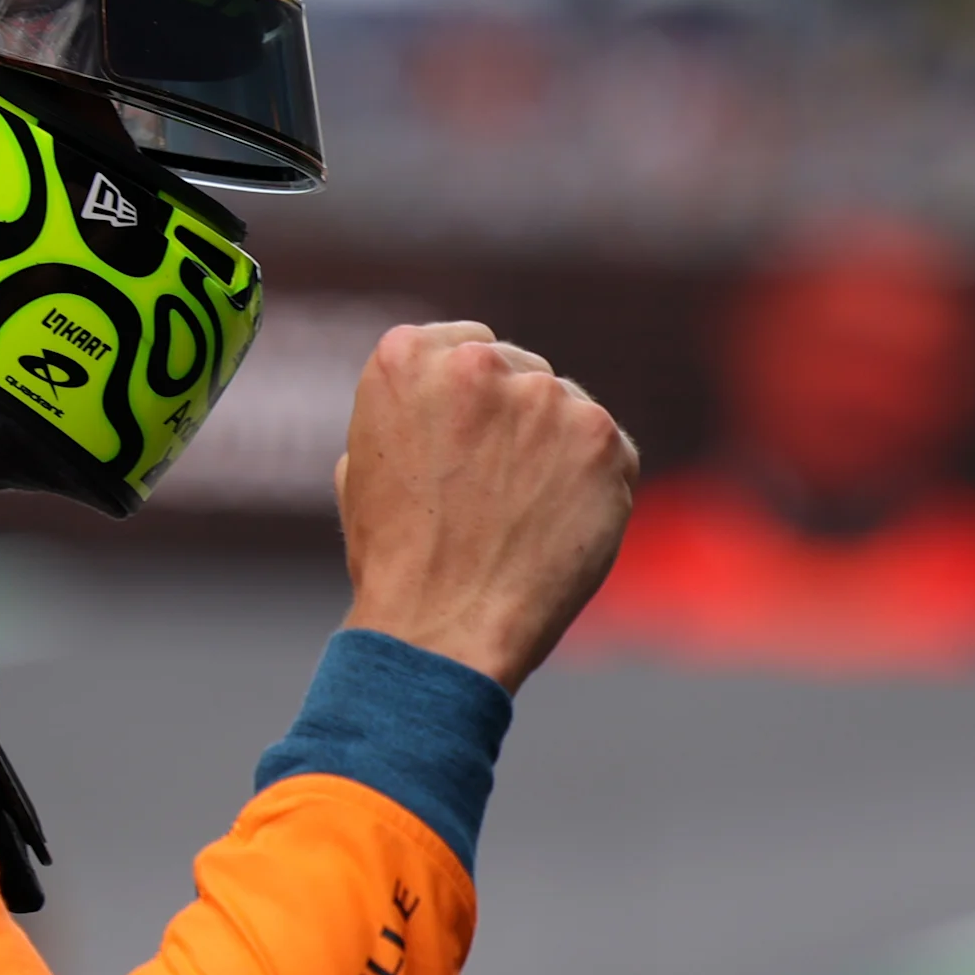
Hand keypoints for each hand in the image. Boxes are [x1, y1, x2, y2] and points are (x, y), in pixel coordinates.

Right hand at [333, 322, 637, 693]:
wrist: (443, 626)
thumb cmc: (395, 560)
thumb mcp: (364, 464)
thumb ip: (410, 412)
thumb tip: (445, 405)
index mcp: (404, 357)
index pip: (465, 347)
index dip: (470, 400)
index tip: (468, 442)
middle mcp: (476, 362)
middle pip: (519, 370)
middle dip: (514, 420)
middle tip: (496, 490)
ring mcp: (544, 396)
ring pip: (566, 408)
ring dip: (554, 449)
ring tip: (524, 517)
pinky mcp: (600, 436)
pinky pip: (610, 449)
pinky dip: (595, 484)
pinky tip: (560, 527)